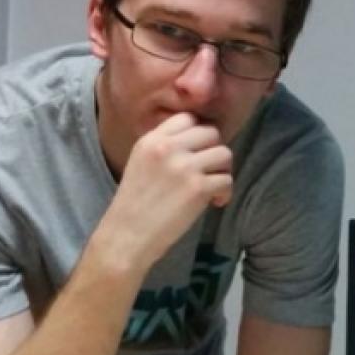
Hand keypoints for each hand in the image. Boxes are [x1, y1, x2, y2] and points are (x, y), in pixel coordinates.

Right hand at [99, 112, 233, 267]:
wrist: (126, 236)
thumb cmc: (135, 205)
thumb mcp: (141, 163)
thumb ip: (165, 148)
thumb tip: (199, 141)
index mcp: (152, 140)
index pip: (188, 118)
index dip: (199, 134)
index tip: (198, 152)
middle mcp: (168, 148)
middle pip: (211, 133)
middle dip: (215, 152)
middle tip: (209, 172)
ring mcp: (184, 167)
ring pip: (224, 154)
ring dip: (223, 171)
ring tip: (212, 188)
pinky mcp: (198, 188)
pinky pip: (227, 180)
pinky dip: (225, 193)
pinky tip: (213, 202)